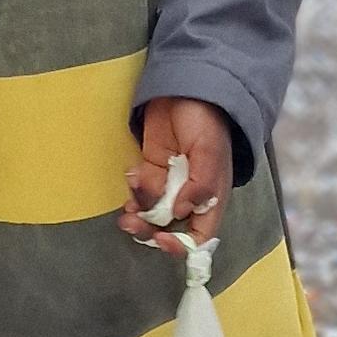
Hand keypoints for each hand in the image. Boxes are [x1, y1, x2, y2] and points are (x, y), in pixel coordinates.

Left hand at [120, 94, 233, 256]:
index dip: (182, 245)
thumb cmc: (206, 121)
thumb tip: (181, 211)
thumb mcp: (209, 151)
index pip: (200, 235)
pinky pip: (140, 193)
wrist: (184, 91)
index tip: (162, 240)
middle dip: (151, 231)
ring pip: (151, 214)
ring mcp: (168, 185)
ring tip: (126, 212)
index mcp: (211, 197)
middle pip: (170, 229)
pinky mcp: (150, 171)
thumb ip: (201, 184)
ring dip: (137, 217)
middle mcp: (189, 197)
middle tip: (133, 223)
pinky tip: (133, 178)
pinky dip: (133, 193)